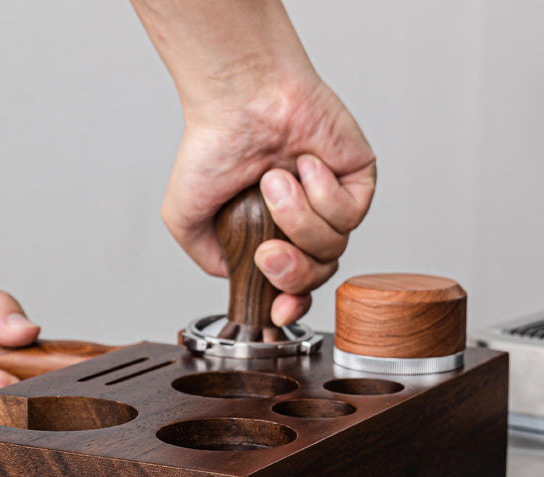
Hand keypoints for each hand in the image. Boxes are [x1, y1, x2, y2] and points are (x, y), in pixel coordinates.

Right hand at [162, 76, 375, 325]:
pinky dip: (321, 192)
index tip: (277, 311)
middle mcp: (302, 224)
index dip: (288, 306)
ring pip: (332, 245)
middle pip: (316, 275)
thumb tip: (231, 275)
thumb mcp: (186, 216)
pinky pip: (349, 214)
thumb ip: (205, 256)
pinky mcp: (356, 180)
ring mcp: (332, 203)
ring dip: (297, 218)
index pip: (291, 287)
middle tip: (268, 251)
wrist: (239, 99)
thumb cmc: (212, 145)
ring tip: (274, 181)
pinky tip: (302, 164)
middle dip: (292, 272)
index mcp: (270, 237)